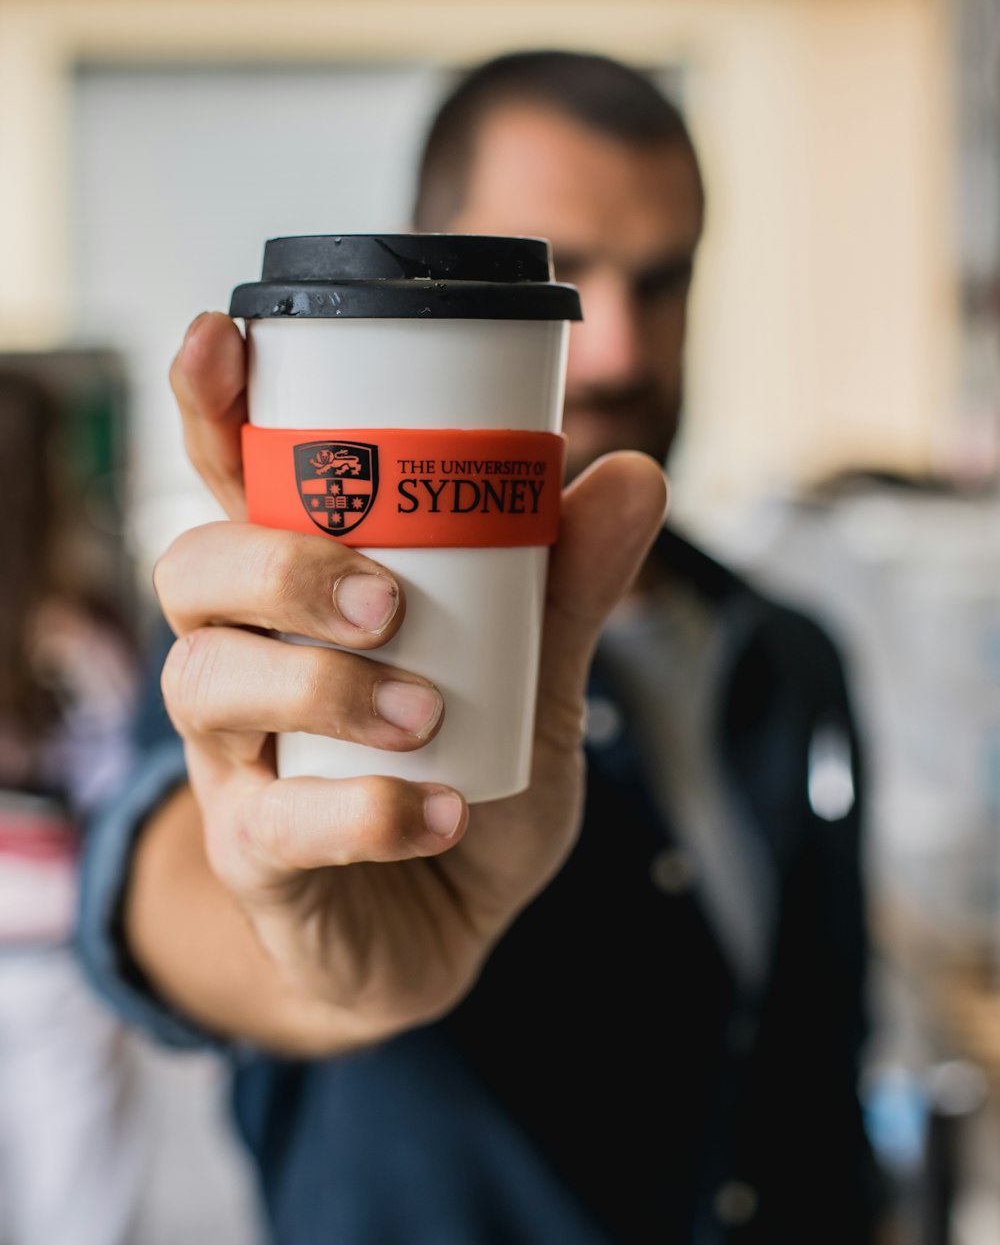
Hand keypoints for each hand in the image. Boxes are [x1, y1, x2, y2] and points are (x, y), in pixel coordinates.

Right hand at [157, 312, 666, 1046]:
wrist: (445, 931)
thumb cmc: (468, 776)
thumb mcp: (535, 679)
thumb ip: (569, 587)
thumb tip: (634, 471)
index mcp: (299, 591)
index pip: (230, 481)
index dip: (210, 406)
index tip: (222, 337)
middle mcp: (244, 658)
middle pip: (191, 569)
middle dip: (275, 563)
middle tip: (386, 595)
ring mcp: (235, 760)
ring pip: (206, 685)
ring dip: (319, 685)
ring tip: (425, 711)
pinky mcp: (254, 855)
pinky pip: (272, 822)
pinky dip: (365, 812)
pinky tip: (443, 813)